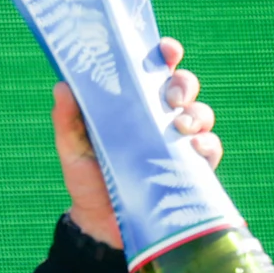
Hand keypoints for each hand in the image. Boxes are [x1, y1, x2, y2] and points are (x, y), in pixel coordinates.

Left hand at [58, 37, 219, 247]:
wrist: (100, 223)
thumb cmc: (87, 178)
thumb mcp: (71, 147)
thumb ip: (67, 119)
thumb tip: (63, 85)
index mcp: (133, 104)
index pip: (153, 70)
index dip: (164, 54)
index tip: (165, 49)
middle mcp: (160, 118)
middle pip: (184, 87)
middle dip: (183, 84)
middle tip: (170, 97)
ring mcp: (180, 142)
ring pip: (201, 114)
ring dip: (195, 115)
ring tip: (179, 126)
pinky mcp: (193, 168)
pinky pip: (211, 148)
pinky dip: (206, 144)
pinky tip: (192, 147)